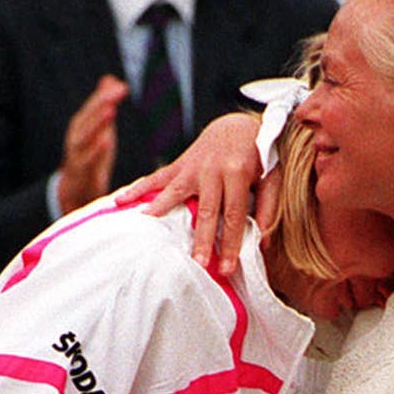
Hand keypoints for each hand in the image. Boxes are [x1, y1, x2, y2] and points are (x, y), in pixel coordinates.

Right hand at [57, 75, 128, 213]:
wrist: (75, 188)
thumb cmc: (90, 154)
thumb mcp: (99, 128)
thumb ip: (103, 104)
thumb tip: (111, 79)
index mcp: (81, 125)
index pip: (93, 106)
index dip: (106, 95)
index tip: (123, 86)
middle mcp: (77, 136)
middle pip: (88, 116)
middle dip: (103, 102)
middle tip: (118, 91)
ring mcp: (77, 153)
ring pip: (86, 135)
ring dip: (98, 122)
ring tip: (111, 110)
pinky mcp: (81, 171)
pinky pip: (87, 159)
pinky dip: (95, 150)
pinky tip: (106, 140)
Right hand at [115, 112, 265, 273]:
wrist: (237, 124)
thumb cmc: (258, 155)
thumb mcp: (273, 177)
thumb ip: (269, 208)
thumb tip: (262, 244)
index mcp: (237, 174)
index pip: (234, 216)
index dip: (231, 244)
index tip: (227, 268)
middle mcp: (212, 170)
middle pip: (206, 212)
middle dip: (201, 240)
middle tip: (197, 265)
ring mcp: (192, 167)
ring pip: (175, 194)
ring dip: (162, 215)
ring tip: (150, 234)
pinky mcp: (179, 165)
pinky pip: (156, 178)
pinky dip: (137, 188)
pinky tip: (120, 201)